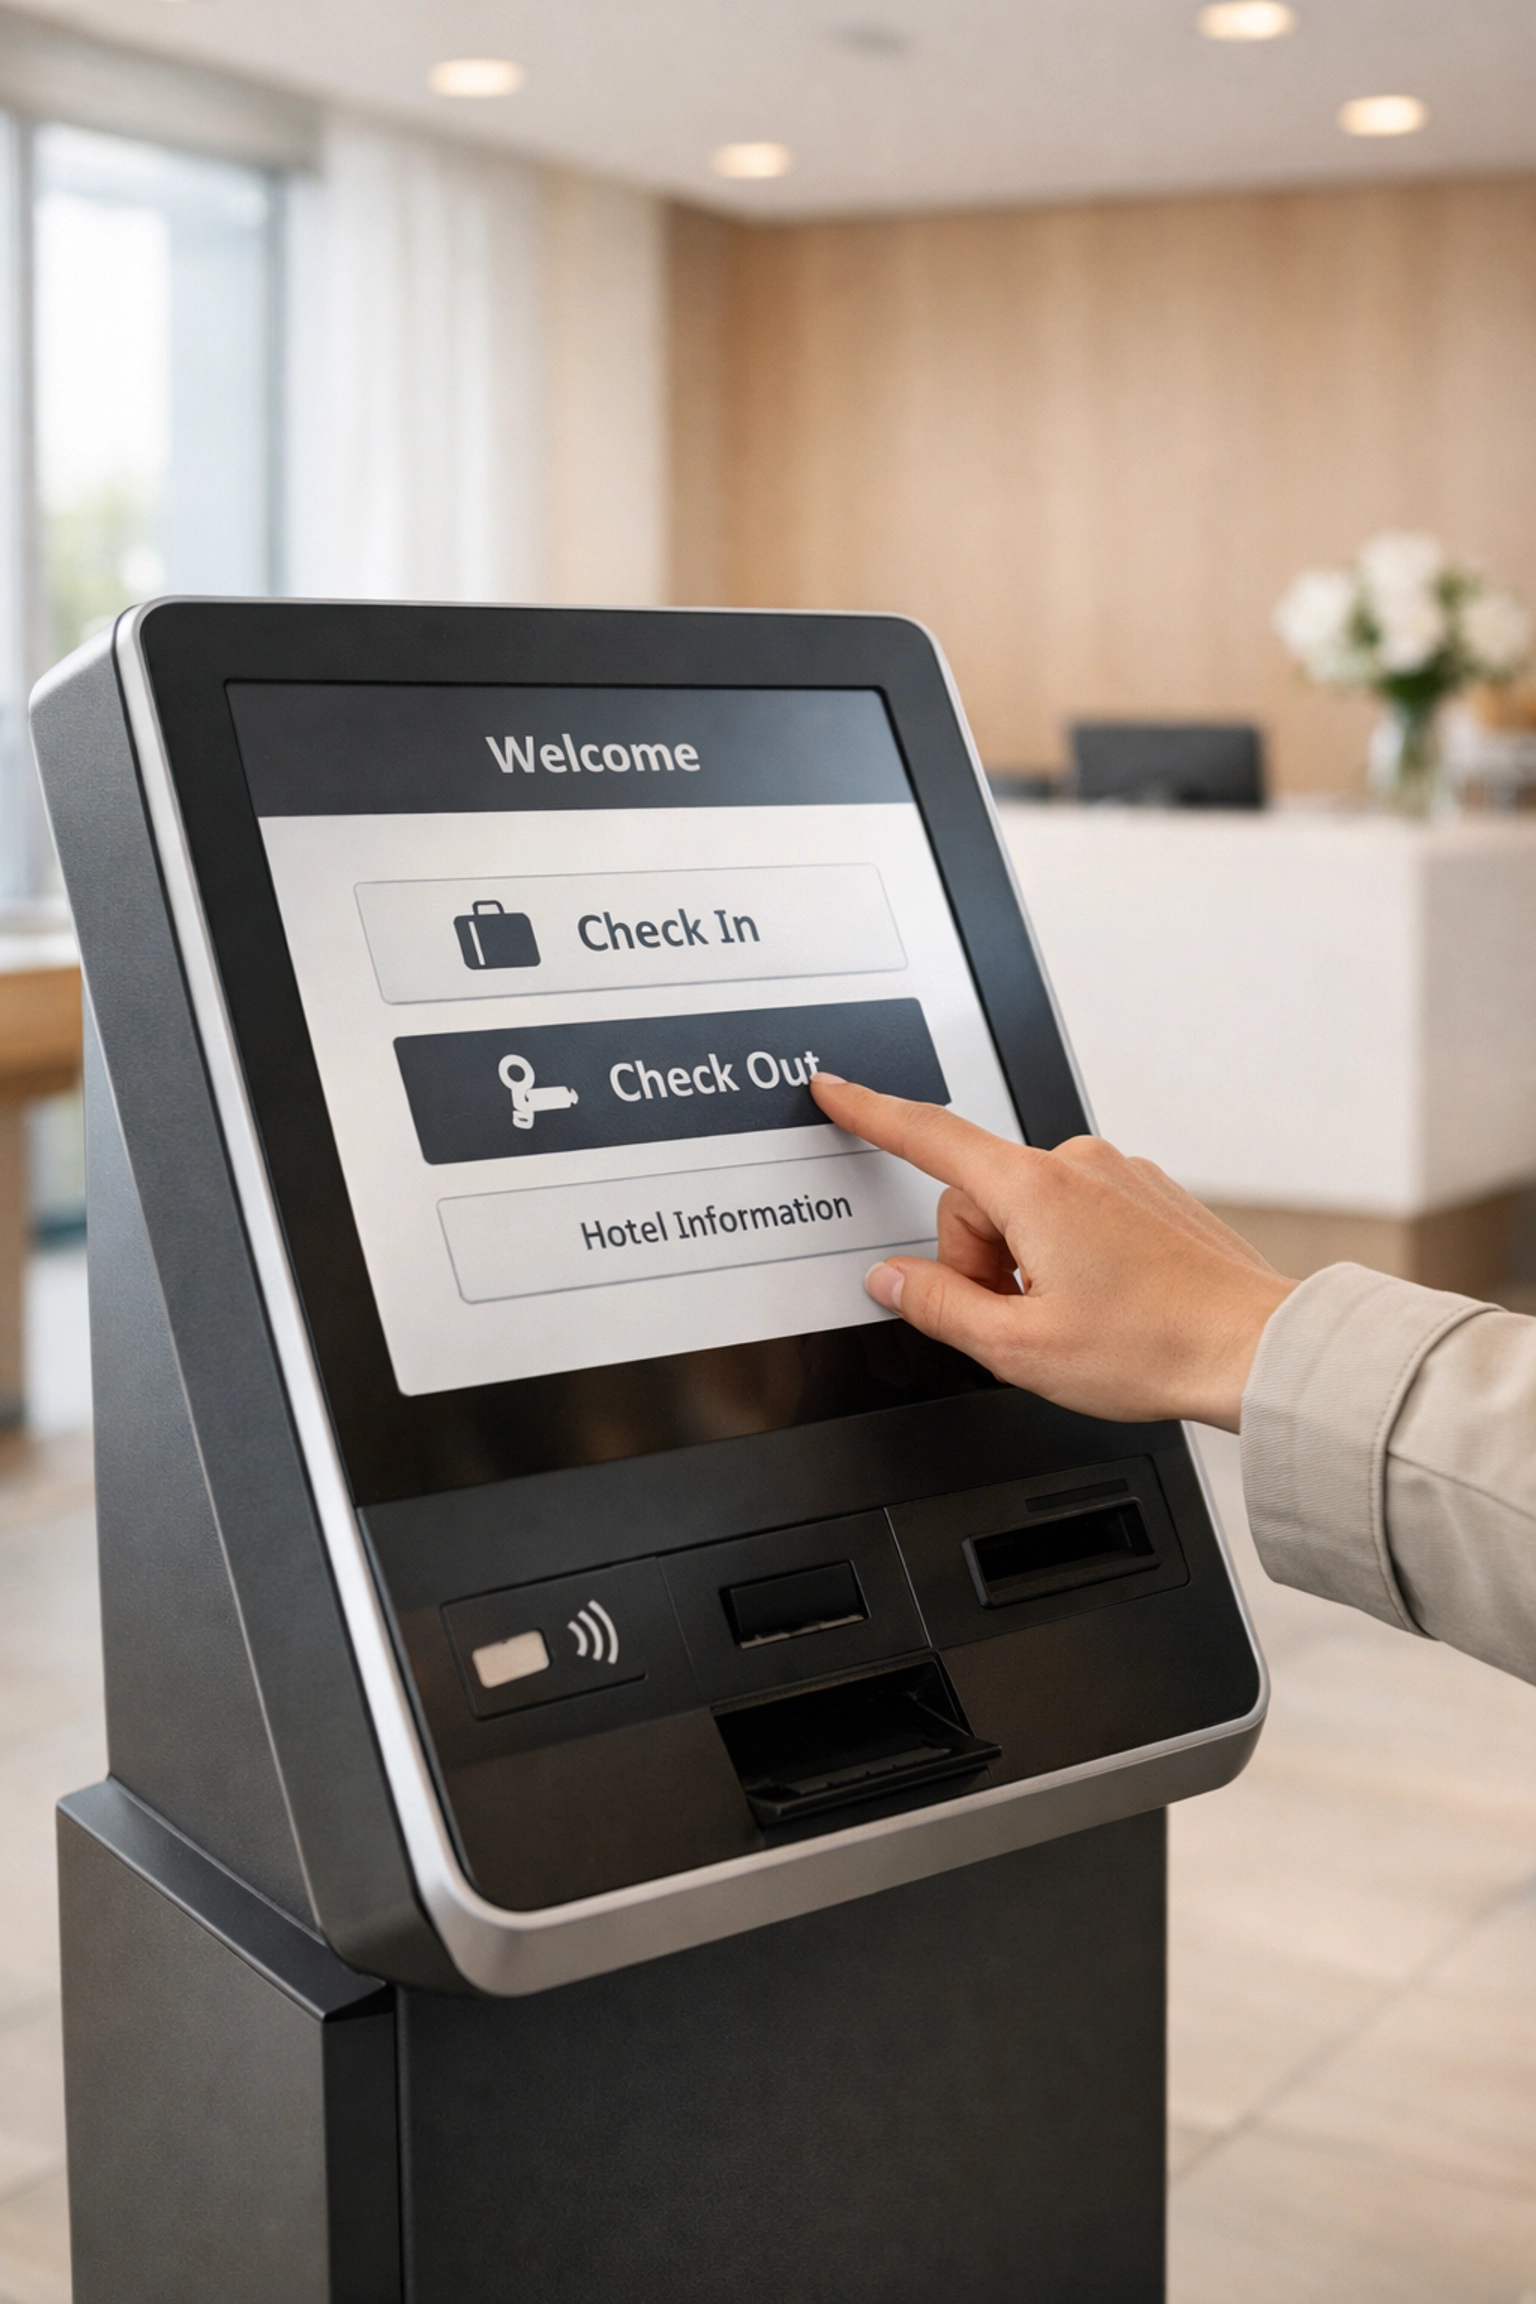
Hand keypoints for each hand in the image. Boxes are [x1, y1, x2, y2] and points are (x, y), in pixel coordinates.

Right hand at [810, 1074, 1294, 1431]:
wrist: (1258, 1348)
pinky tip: (1107, 1304)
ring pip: (1028, 1212)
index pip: (928, 1136)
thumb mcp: (1019, 1349)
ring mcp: (1118, 1173)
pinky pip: (1075, 1214)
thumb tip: (893, 1280)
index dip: (871, 1113)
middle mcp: (1077, 1163)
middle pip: (978, 1201)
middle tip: (1020, 1324)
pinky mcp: (1147, 1192)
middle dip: (980, 1262)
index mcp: (1035, 1189)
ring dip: (1027, 1264)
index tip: (835, 1090)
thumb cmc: (1155, 1347)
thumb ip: (939, 1307)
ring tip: (1074, 1321)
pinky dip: (1070, 1257)